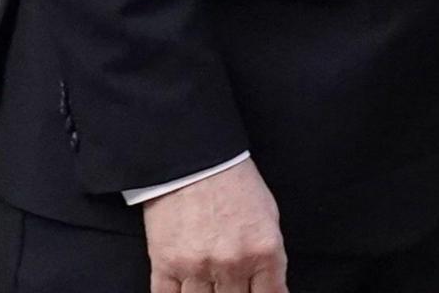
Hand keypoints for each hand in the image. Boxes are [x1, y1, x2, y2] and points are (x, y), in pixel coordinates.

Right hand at [140, 158, 288, 292]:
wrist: (194, 158)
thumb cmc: (234, 183)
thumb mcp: (268, 217)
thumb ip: (270, 259)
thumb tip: (272, 289)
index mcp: (263, 251)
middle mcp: (232, 263)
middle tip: (229, 284)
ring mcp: (197, 267)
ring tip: (209, 282)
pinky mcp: (166, 264)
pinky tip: (185, 290)